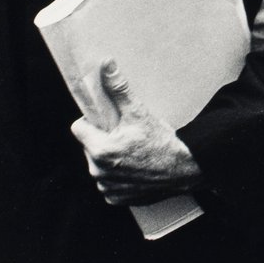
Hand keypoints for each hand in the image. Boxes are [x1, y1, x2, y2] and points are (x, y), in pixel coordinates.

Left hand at [71, 60, 202, 205]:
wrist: (184, 169)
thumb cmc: (162, 142)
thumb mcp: (139, 112)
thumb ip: (118, 89)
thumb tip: (106, 64)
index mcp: (99, 149)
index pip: (79, 129)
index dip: (93, 122)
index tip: (109, 121)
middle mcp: (98, 171)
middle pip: (89, 146)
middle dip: (103, 139)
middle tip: (126, 135)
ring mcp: (106, 187)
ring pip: (98, 164)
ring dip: (110, 158)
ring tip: (132, 152)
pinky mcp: (116, 198)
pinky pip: (108, 183)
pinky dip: (118, 176)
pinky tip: (135, 168)